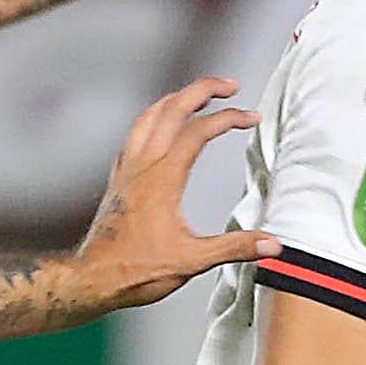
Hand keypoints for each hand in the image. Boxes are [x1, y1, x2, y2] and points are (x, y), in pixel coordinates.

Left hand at [70, 80, 272, 310]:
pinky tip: (160, 127)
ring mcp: (128, 169)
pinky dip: (153, 119)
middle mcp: (143, 166)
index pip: (199, 131)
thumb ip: (234, 248)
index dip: (229, 118)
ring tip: (197, 95)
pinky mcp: (119, 179)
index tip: (251, 118)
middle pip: (172, 108)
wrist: (94, 278)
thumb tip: (271, 245)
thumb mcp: (192, 261)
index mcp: (163, 178)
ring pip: (149, 116)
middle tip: (229, 86)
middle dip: (203, 90)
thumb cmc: (135, 269)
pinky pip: (135, 134)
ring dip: (176, 98)